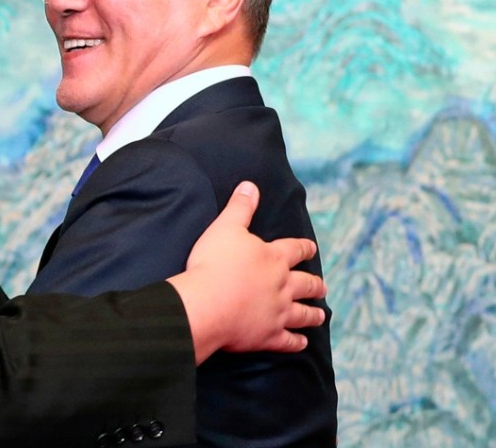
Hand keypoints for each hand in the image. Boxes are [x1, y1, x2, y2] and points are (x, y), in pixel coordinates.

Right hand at [167, 181, 326, 363]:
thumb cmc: (213, 263)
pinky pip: (288, 341)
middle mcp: (282, 286)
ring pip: (303, 314)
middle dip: (315, 284)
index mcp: (273, 258)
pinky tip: (302, 343)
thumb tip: (251, 185)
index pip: (295, 249)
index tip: (312, 248)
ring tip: (321, 314)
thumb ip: (240, 207)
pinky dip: (296, 342)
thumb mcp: (225, 227)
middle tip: (322, 286)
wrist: (206, 303)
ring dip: (313, 314)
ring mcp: (278, 313)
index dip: (304, 248)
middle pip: (306, 284)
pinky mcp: (268, 336)